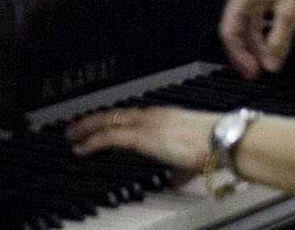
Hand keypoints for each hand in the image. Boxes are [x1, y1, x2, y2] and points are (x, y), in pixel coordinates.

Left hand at [67, 105, 214, 172]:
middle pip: (114, 115)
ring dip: (87, 129)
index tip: (99, 125)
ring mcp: (145, 124)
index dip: (112, 120)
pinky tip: (82, 148)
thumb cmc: (214, 147)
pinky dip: (93, 141)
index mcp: (162, 117)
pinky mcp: (142, 137)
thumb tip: (174, 180)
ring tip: (73, 137)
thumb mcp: (191, 160)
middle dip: (92, 121)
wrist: (221, 141)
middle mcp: (151, 116)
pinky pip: (110, 136)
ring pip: (107, 122)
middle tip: (75, 128)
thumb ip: (178, 170)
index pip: (130, 116)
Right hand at [219, 0, 294, 78]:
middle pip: (237, 28)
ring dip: (258, 44)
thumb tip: (272, 65)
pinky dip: (265, 32)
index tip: (252, 71)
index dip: (238, 55)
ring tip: (270, 61)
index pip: (229, 30)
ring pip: (249, 24)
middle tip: (258, 72)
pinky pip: (259, 17)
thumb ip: (279, 41)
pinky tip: (275, 44)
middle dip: (247, 52)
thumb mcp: (290, 13)